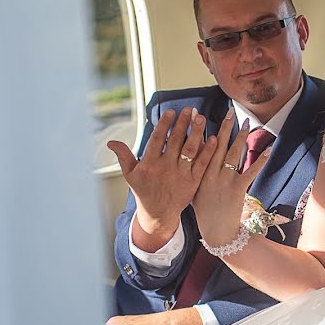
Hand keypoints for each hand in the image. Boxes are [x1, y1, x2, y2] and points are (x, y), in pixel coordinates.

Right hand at [107, 107, 216, 240]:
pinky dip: (208, 151)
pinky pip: (202, 163)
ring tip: (201, 118)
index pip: (158, 140)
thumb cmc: (143, 191)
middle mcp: (166, 168)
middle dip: (183, 124)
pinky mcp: (193, 181)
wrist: (159, 214)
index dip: (164, 125)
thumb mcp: (130, 175)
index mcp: (150, 164)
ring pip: (190, 150)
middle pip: (176, 141)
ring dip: (196, 133)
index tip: (171, 112)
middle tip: (190, 109)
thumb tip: (111, 141)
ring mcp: (181, 175)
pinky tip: (213, 138)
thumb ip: (123, 156)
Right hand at [192, 111, 270, 247]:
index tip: (203, 116)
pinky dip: (260, 160)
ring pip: (233, 154)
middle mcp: (210, 175)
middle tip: (230, 112)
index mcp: (198, 175)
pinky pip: (250, 171)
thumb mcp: (194, 190)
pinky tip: (268, 148)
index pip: (200, 148)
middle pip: (218, 146)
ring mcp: (224, 182)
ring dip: (241, 137)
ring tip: (247, 123)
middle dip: (224, 128)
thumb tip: (198, 154)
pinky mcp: (238, 189)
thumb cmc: (205, 211)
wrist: (217, 232)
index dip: (203, 131)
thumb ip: (196, 172)